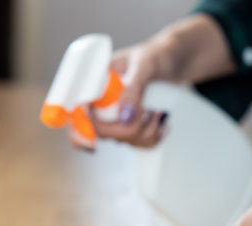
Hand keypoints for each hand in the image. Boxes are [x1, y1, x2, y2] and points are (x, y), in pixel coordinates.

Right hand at [68, 15, 236, 151]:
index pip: (75, 111)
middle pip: (100, 133)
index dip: (79, 131)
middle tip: (149, 111)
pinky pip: (139, 144)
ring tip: (159, 110)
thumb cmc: (156, 55)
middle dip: (127, 128)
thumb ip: (133, 88)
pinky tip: (162, 122)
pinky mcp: (133, 125)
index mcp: (94, 83)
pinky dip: (154, 136)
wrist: (175, 61)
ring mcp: (116, 116)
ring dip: (146, 130)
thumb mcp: (145, 65)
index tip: (92, 144)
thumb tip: (124, 118)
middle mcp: (101, 101)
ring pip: (123, 140)